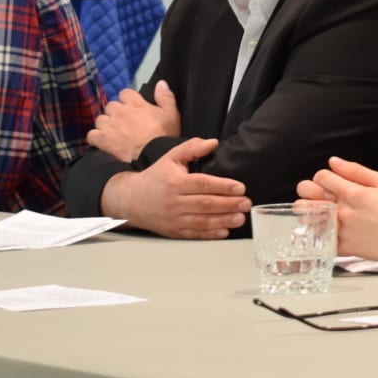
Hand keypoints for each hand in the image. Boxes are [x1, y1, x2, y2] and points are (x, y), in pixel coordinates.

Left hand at [86, 81, 181, 162]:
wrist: (151, 158)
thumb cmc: (163, 137)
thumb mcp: (172, 115)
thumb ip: (165, 97)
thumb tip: (160, 83)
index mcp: (135, 104)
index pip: (125, 93)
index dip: (128, 101)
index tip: (133, 109)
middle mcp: (119, 111)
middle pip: (111, 106)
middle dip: (115, 114)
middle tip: (124, 124)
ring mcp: (109, 125)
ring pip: (100, 119)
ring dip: (105, 125)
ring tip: (114, 135)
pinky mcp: (101, 139)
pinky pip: (92, 135)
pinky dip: (96, 138)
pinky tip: (103, 143)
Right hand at [105, 137, 249, 238]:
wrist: (131, 200)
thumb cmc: (155, 177)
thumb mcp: (170, 157)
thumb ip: (192, 148)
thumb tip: (213, 143)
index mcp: (175, 183)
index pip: (203, 184)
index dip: (223, 186)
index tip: (240, 187)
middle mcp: (174, 202)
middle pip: (205, 204)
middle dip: (228, 205)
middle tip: (246, 204)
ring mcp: (174, 219)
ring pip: (202, 221)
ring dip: (223, 221)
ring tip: (240, 218)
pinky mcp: (173, 231)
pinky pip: (194, 234)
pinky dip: (210, 234)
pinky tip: (224, 231)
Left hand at [300, 156, 377, 259]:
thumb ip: (355, 170)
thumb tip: (334, 162)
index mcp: (352, 193)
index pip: (321, 177)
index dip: (324, 176)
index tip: (330, 181)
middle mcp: (343, 212)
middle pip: (306, 194)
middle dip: (309, 190)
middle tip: (319, 194)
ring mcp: (341, 231)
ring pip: (307, 216)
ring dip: (310, 210)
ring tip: (320, 210)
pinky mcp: (342, 248)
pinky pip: (317, 237)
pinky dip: (318, 231)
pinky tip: (326, 228)